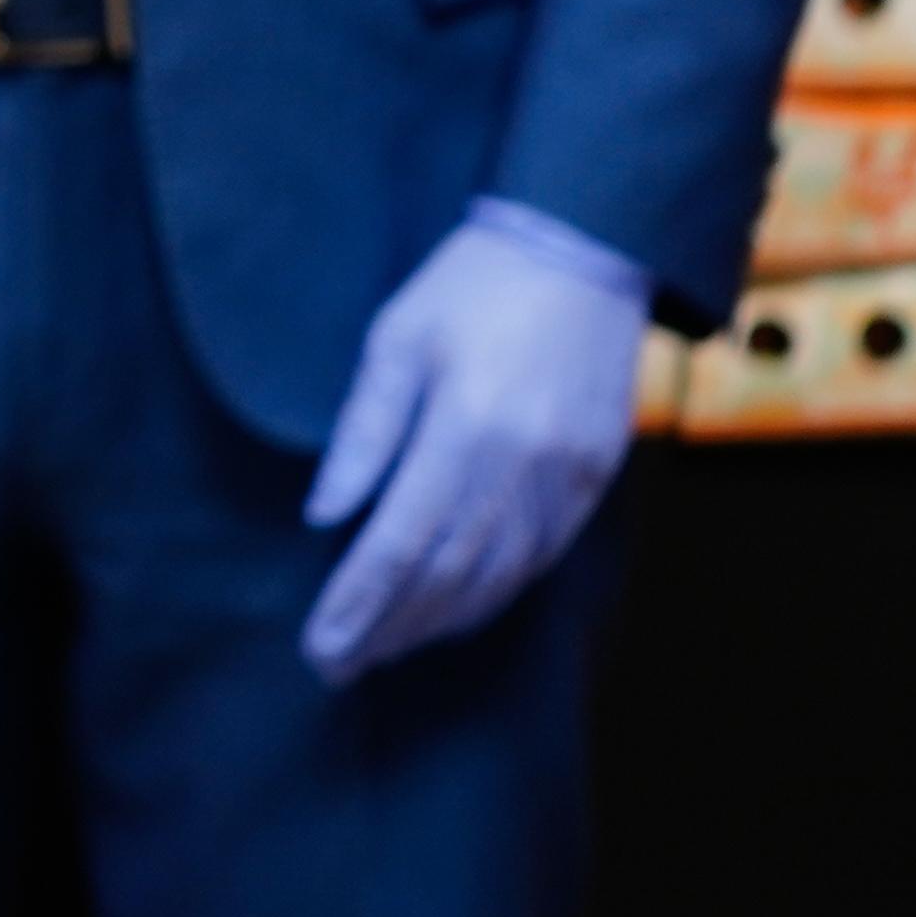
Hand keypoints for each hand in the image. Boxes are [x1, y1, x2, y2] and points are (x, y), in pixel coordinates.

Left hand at [299, 201, 649, 683]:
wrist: (580, 252)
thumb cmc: (470, 285)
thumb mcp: (397, 339)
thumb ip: (364, 431)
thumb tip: (325, 515)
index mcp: (466, 427)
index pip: (400, 542)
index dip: (357, 602)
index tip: (320, 644)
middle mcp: (523, 465)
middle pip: (448, 573)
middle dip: (389, 626)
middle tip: (339, 664)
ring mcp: (568, 478)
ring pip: (498, 576)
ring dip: (438, 621)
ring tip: (384, 647)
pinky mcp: (594, 478)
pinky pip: (539, 557)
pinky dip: (493, 592)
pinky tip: (456, 611)